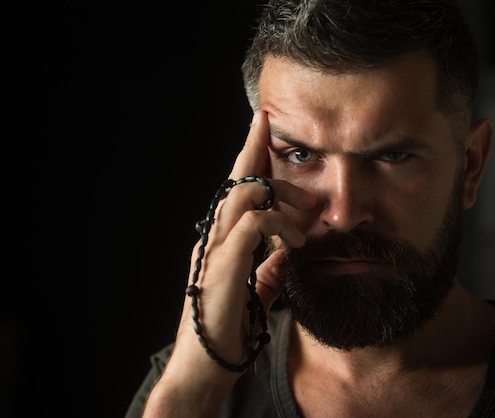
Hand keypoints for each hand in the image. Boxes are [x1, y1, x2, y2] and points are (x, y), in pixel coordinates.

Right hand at [142, 111, 315, 416]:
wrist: (202, 367)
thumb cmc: (226, 330)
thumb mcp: (255, 291)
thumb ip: (269, 268)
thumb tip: (288, 252)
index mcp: (219, 241)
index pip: (235, 191)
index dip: (249, 157)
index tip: (263, 127)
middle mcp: (212, 236)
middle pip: (234, 181)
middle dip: (255, 149)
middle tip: (277, 136)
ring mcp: (214, 248)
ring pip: (242, 196)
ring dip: (278, 194)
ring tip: (306, 212)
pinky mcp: (222, 264)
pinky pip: (254, 226)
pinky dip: (279, 227)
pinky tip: (296, 241)